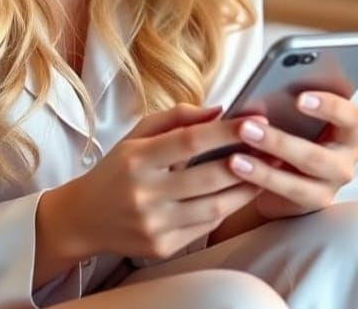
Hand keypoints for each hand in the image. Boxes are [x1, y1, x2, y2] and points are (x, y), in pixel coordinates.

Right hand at [65, 103, 265, 260]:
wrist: (84, 218)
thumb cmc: (115, 170)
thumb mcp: (135, 135)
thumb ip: (175, 118)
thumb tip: (217, 110)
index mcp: (136, 159)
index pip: (189, 141)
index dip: (225, 131)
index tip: (253, 121)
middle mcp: (145, 193)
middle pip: (209, 177)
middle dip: (247, 161)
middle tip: (273, 147)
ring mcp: (155, 224)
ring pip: (215, 206)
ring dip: (247, 188)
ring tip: (268, 171)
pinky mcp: (163, 247)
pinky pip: (206, 226)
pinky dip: (228, 207)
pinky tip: (241, 193)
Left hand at [226, 91, 357, 219]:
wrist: (288, 164)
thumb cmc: (292, 126)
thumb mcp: (294, 113)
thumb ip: (287, 103)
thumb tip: (259, 94)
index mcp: (349, 128)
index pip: (350, 116)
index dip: (329, 106)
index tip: (299, 98)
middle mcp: (346, 156)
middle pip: (318, 155)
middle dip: (279, 142)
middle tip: (246, 127)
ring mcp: (333, 182)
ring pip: (301, 180)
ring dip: (265, 169)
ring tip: (235, 159)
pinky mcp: (316, 201)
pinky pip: (289, 193)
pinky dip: (262, 180)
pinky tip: (239, 170)